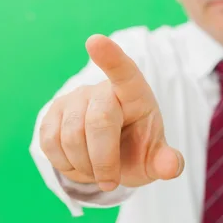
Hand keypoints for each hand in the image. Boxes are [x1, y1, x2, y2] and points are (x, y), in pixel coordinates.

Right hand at [39, 35, 183, 191]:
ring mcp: (74, 98)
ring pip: (70, 136)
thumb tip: (172, 166)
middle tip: (111, 182)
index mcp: (134, 93)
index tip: (95, 41)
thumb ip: (166, 162)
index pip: (125, 71)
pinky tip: (78, 163)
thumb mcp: (154, 158)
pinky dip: (65, 164)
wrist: (109, 155)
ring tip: (97, 171)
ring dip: (84, 166)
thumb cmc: (136, 149)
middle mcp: (102, 89)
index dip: (110, 56)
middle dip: (103, 161)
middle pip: (98, 122)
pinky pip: (49, 143)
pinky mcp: (51, 113)